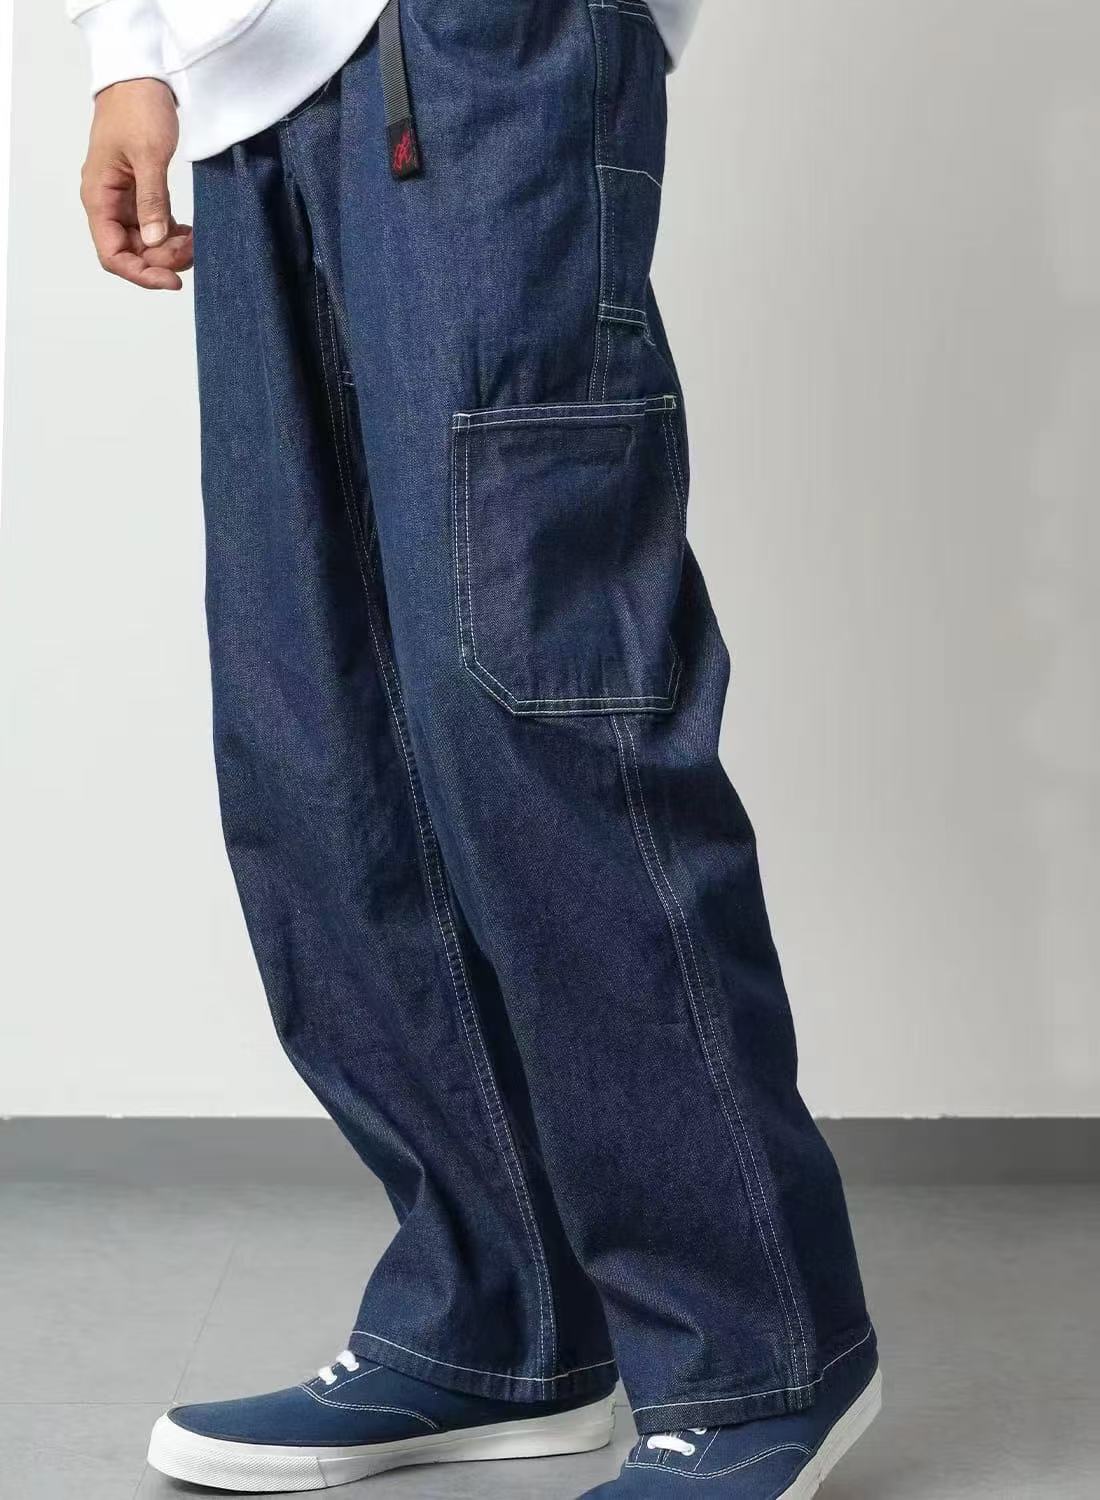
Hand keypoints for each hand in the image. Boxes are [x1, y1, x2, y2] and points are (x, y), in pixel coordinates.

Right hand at [80, 78, 193, 290]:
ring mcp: (124, 199)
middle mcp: (108, 202)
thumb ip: (152, 200)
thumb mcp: (149, 155)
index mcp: (99, 196)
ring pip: (146, 242)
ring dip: (170, 249)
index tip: (172, 280)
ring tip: (195, 240)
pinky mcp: (141, 192)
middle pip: (132, 252)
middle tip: (193, 250)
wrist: (140, 76)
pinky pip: (154, 226)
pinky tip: (190, 233)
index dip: (141, 273)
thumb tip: (155, 240)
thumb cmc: (137, 107)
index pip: (113, 254)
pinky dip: (172, 234)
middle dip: (162, 259)